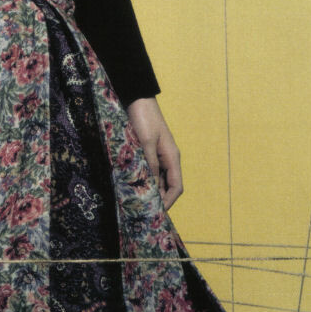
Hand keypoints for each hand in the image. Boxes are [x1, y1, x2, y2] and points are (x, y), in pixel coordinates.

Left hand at [125, 95, 182, 209]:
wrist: (137, 99)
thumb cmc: (143, 119)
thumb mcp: (146, 142)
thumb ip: (149, 163)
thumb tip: (152, 185)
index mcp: (172, 157)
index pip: (177, 186)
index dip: (170, 201)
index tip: (158, 212)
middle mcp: (167, 158)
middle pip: (168, 185)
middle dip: (159, 199)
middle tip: (145, 211)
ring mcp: (158, 155)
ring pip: (157, 179)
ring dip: (150, 190)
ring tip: (138, 202)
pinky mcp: (148, 151)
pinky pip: (149, 171)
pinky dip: (144, 180)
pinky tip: (133, 186)